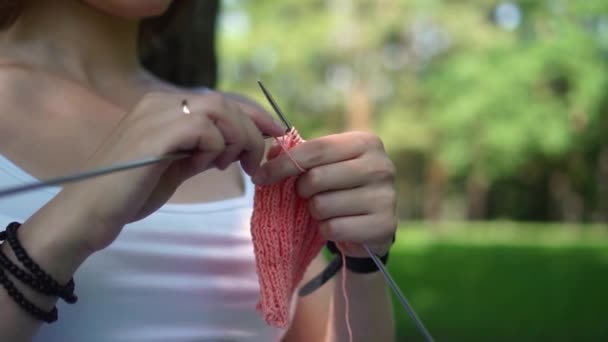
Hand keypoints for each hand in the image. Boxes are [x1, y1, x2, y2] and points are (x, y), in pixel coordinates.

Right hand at [61, 91, 284, 252]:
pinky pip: (202, 129)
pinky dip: (213, 148)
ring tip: (228, 165)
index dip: (253, 114)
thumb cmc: (130, 192)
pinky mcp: (154, 134)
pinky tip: (202, 166)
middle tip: (255, 162)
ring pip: (218, 111)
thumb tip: (235, 146)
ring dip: (235, 139)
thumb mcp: (175, 166)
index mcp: (163, 107)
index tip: (276, 133)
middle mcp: (159, 103)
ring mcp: (155, 115)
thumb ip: (202, 151)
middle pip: (224, 103)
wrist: (90, 213)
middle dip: (251, 130)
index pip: (219, 101)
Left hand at [253, 131, 396, 256]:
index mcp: (366, 142)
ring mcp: (386, 196)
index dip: (284, 163)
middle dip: (302, 190)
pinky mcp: (384, 225)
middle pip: (316, 178)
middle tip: (307, 195)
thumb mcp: (324, 164)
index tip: (260, 176)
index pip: (316, 150)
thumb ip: (299, 154)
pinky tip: (338, 224)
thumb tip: (272, 152)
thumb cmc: (342, 187)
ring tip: (327, 209)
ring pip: (322, 205)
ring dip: (315, 211)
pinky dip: (326, 230)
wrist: (370, 224)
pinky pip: (333, 228)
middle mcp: (381, 166)